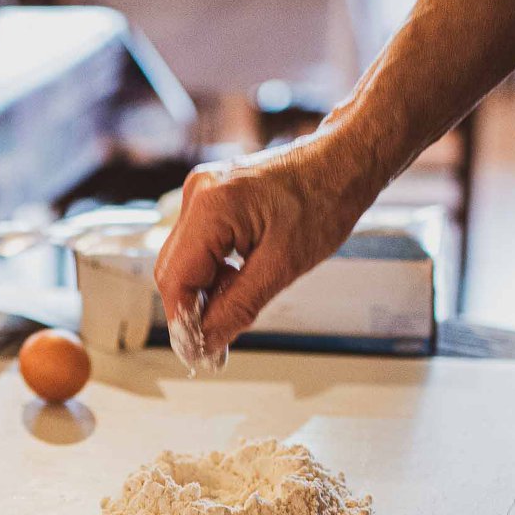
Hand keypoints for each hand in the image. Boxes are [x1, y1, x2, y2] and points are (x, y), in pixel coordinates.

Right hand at [152, 134, 374, 349]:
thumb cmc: (325, 201)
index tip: (199, 351)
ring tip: (244, 295)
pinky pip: (198, 246)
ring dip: (207, 289)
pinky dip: (215, 270)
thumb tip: (207, 342)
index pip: (175, 279)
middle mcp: (198, 194)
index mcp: (212, 206)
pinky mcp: (211, 198)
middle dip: (194, 307)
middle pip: (172, 270)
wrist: (342, 162)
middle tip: (221, 336)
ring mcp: (202, 193)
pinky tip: (242, 275)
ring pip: (184, 261)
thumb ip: (238, 308)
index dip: (183, 321)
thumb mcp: (283, 266)